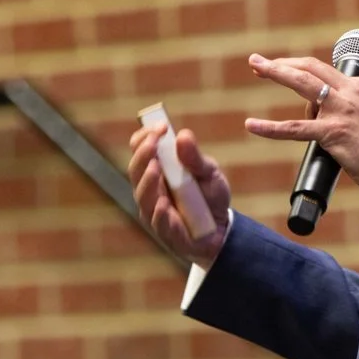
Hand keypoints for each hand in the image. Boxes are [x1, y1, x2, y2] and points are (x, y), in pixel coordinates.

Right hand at [128, 123, 230, 266]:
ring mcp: (154, 212)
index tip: (161, 126)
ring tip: (155, 167)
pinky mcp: (166, 232)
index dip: (145, 136)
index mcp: (158, 170)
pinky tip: (162, 203)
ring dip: (148, 182)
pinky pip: (158, 223)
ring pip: (143, 196)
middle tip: (153, 143)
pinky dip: (159, 213)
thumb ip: (196, 158)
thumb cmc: (210, 197)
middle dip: (143, 155)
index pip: (141, 149)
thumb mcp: (210, 173)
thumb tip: (183, 135)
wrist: (222, 231)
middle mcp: (150, 189)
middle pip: (136, 170)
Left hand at [245, 54, 358, 190]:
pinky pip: (294, 128)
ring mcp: (341, 111)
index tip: (285, 71)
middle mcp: (352, 92)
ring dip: (276, 72)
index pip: (327, 74)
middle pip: (311, 68)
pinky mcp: (332, 132)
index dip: (303, 75)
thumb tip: (325, 119)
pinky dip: (270, 127)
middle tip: (259, 61)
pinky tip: (252, 125)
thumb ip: (351, 110)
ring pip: (302, 84)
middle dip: (283, 63)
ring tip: (256, 67)